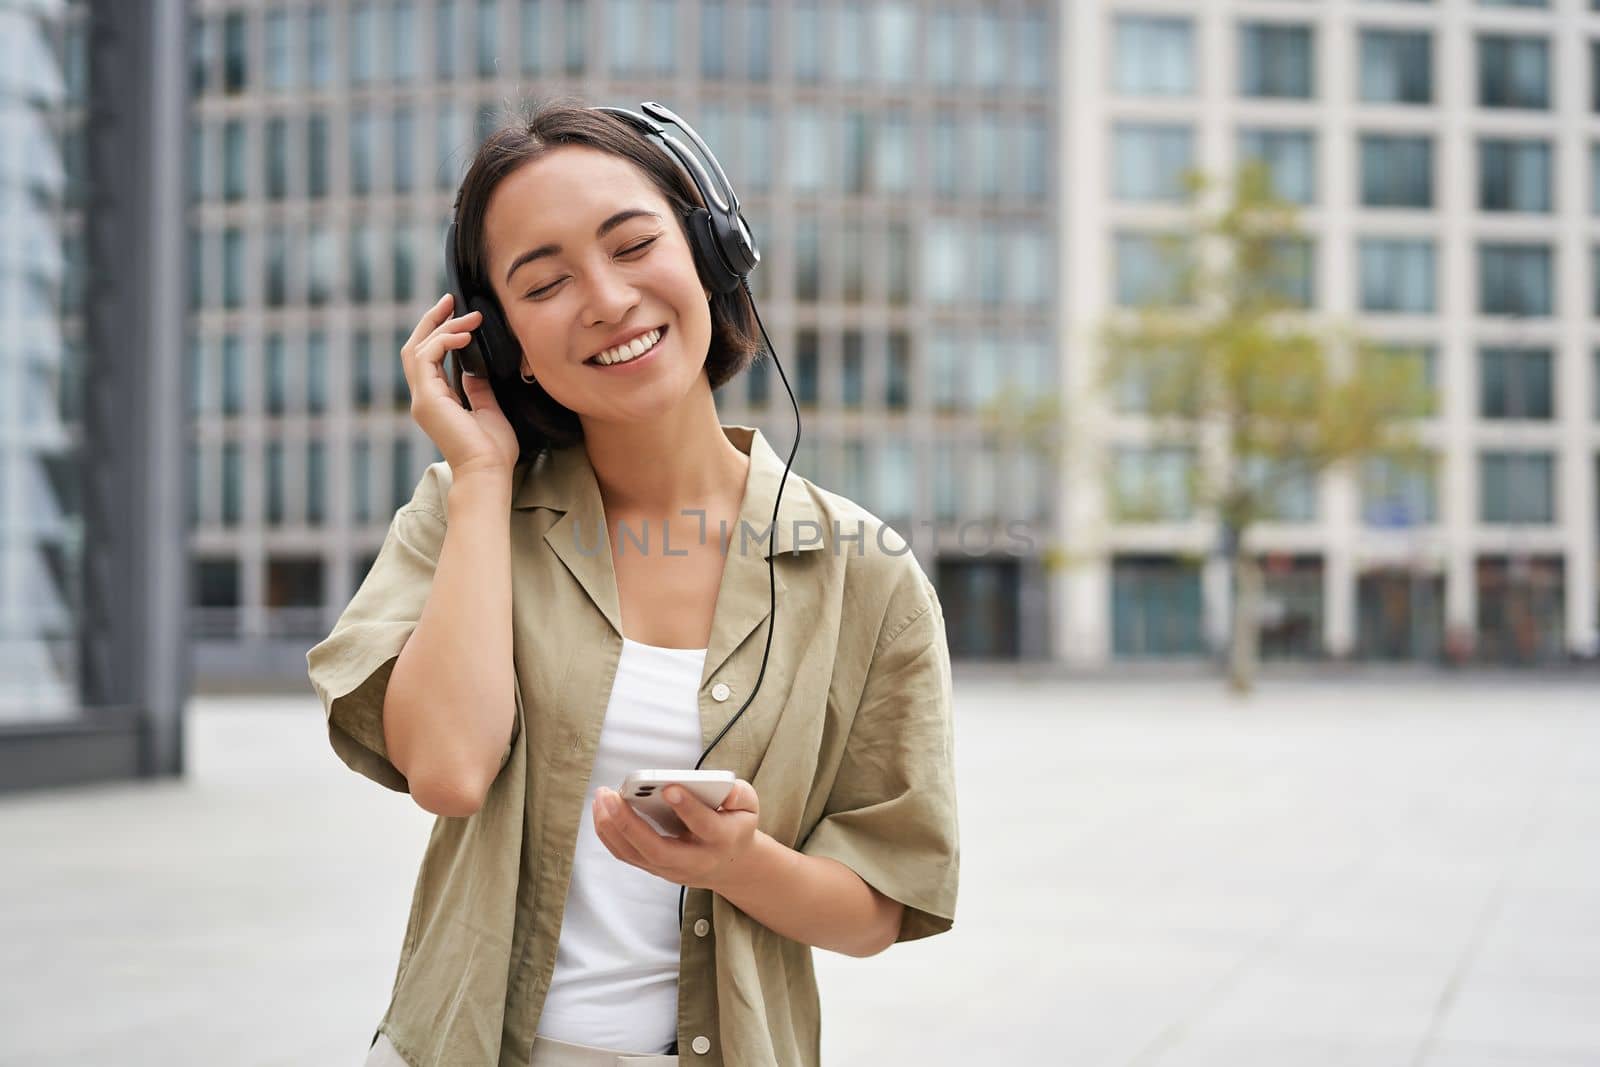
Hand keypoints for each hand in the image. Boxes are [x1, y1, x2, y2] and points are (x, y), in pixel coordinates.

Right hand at [401, 293, 519, 478]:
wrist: (488, 472)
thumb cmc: (492, 451)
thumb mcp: (488, 410)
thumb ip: (477, 389)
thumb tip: (474, 369)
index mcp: (436, 401)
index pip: (428, 359)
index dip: (439, 333)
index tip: (458, 313)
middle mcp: (423, 399)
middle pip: (415, 348)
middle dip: (432, 321)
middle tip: (450, 300)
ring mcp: (422, 399)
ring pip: (418, 349)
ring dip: (443, 328)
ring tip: (469, 317)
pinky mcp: (427, 400)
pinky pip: (426, 358)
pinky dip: (444, 342)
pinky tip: (466, 335)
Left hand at [592, 780, 760, 892]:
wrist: (731, 865)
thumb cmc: (735, 826)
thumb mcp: (748, 808)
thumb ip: (740, 795)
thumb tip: (725, 789)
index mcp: (721, 840)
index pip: (704, 826)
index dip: (687, 808)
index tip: (668, 788)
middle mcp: (694, 860)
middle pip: (658, 850)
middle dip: (630, 823)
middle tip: (611, 796)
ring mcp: (671, 869)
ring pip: (636, 855)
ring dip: (612, 828)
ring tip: (600, 798)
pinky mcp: (655, 869)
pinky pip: (626, 855)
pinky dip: (609, 834)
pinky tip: (601, 810)